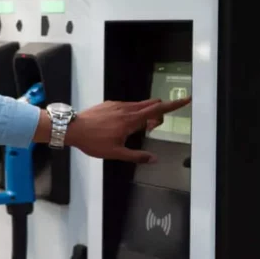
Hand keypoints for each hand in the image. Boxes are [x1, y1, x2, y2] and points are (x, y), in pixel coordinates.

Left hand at [62, 97, 190, 162]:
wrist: (72, 129)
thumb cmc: (94, 142)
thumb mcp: (115, 154)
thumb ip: (136, 156)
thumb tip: (154, 159)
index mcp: (131, 121)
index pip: (157, 110)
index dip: (174, 105)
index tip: (186, 99)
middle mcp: (126, 109)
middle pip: (151, 105)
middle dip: (158, 114)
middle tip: (152, 127)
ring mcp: (117, 105)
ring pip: (139, 105)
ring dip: (145, 113)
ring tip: (138, 127)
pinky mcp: (109, 104)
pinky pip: (127, 105)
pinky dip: (133, 111)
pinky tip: (122, 123)